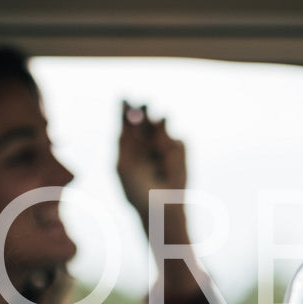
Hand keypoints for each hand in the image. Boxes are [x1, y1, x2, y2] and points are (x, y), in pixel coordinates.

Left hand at [116, 101, 187, 222]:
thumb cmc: (137, 189)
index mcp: (130, 143)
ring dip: (159, 127)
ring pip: (162, 126)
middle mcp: (146, 139)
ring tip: (157, 136)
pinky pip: (176, 143)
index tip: (123, 97)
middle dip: (144, 109)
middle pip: (145, 117)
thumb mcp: (124, 165)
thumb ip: (124, 143)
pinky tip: (165, 168)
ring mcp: (164, 143)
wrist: (160, 206)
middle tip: (143, 104)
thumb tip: (124, 123)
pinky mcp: (179, 149)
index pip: (127, 122)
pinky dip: (170, 153)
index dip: (125, 109)